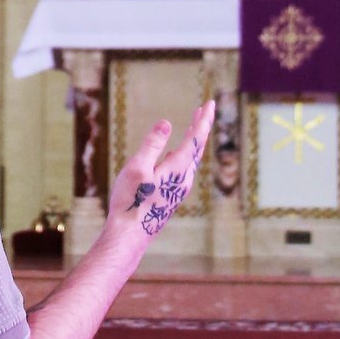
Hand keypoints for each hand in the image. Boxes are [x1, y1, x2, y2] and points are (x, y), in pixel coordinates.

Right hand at [107, 98, 215, 238]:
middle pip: (197, 147)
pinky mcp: (172, 195)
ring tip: (195, 125)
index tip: (210, 103)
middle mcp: (183, 178)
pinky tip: (175, 153)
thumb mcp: (137, 167)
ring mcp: (179, 189)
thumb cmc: (131, 201)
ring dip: (194, 139)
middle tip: (205, 108)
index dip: (204, 119)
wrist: (129, 235)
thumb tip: (167, 123)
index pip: (196, 139)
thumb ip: (152, 144)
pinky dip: (185, 152)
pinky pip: (184, 168)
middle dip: (201, 126)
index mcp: (177, 168)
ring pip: (191, 158)